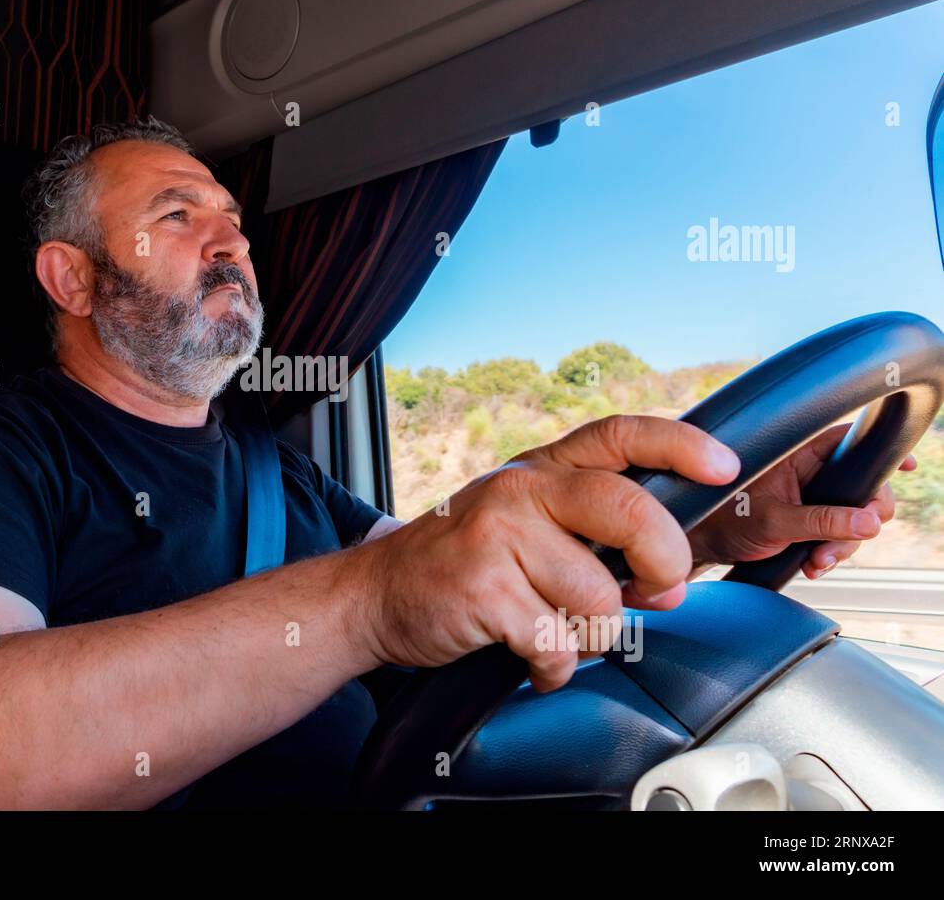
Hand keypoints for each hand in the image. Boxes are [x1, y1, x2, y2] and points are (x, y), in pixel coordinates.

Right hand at [352, 415, 738, 691]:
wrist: (378, 595)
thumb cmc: (465, 562)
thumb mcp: (524, 521)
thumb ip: (593, 535)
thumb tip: (671, 579)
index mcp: (539, 468)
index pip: (619, 434)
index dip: (681, 446)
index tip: (724, 468)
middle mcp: (520, 490)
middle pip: (628, 510)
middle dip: (663, 561)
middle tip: (660, 592)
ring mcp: (498, 537)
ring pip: (598, 598)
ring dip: (590, 635)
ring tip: (555, 632)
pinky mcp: (483, 590)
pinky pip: (556, 643)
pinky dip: (552, 666)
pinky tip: (528, 657)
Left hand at [687, 423, 913, 578]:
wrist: (697, 545)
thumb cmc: (721, 520)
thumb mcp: (775, 522)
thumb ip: (823, 521)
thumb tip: (870, 523)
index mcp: (796, 454)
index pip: (847, 441)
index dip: (877, 452)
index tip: (903, 465)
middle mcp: (805, 470)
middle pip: (860, 486)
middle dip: (861, 520)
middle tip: (844, 543)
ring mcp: (806, 496)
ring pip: (851, 515)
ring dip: (842, 544)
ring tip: (817, 561)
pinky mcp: (804, 519)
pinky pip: (834, 532)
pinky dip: (829, 551)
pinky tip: (812, 565)